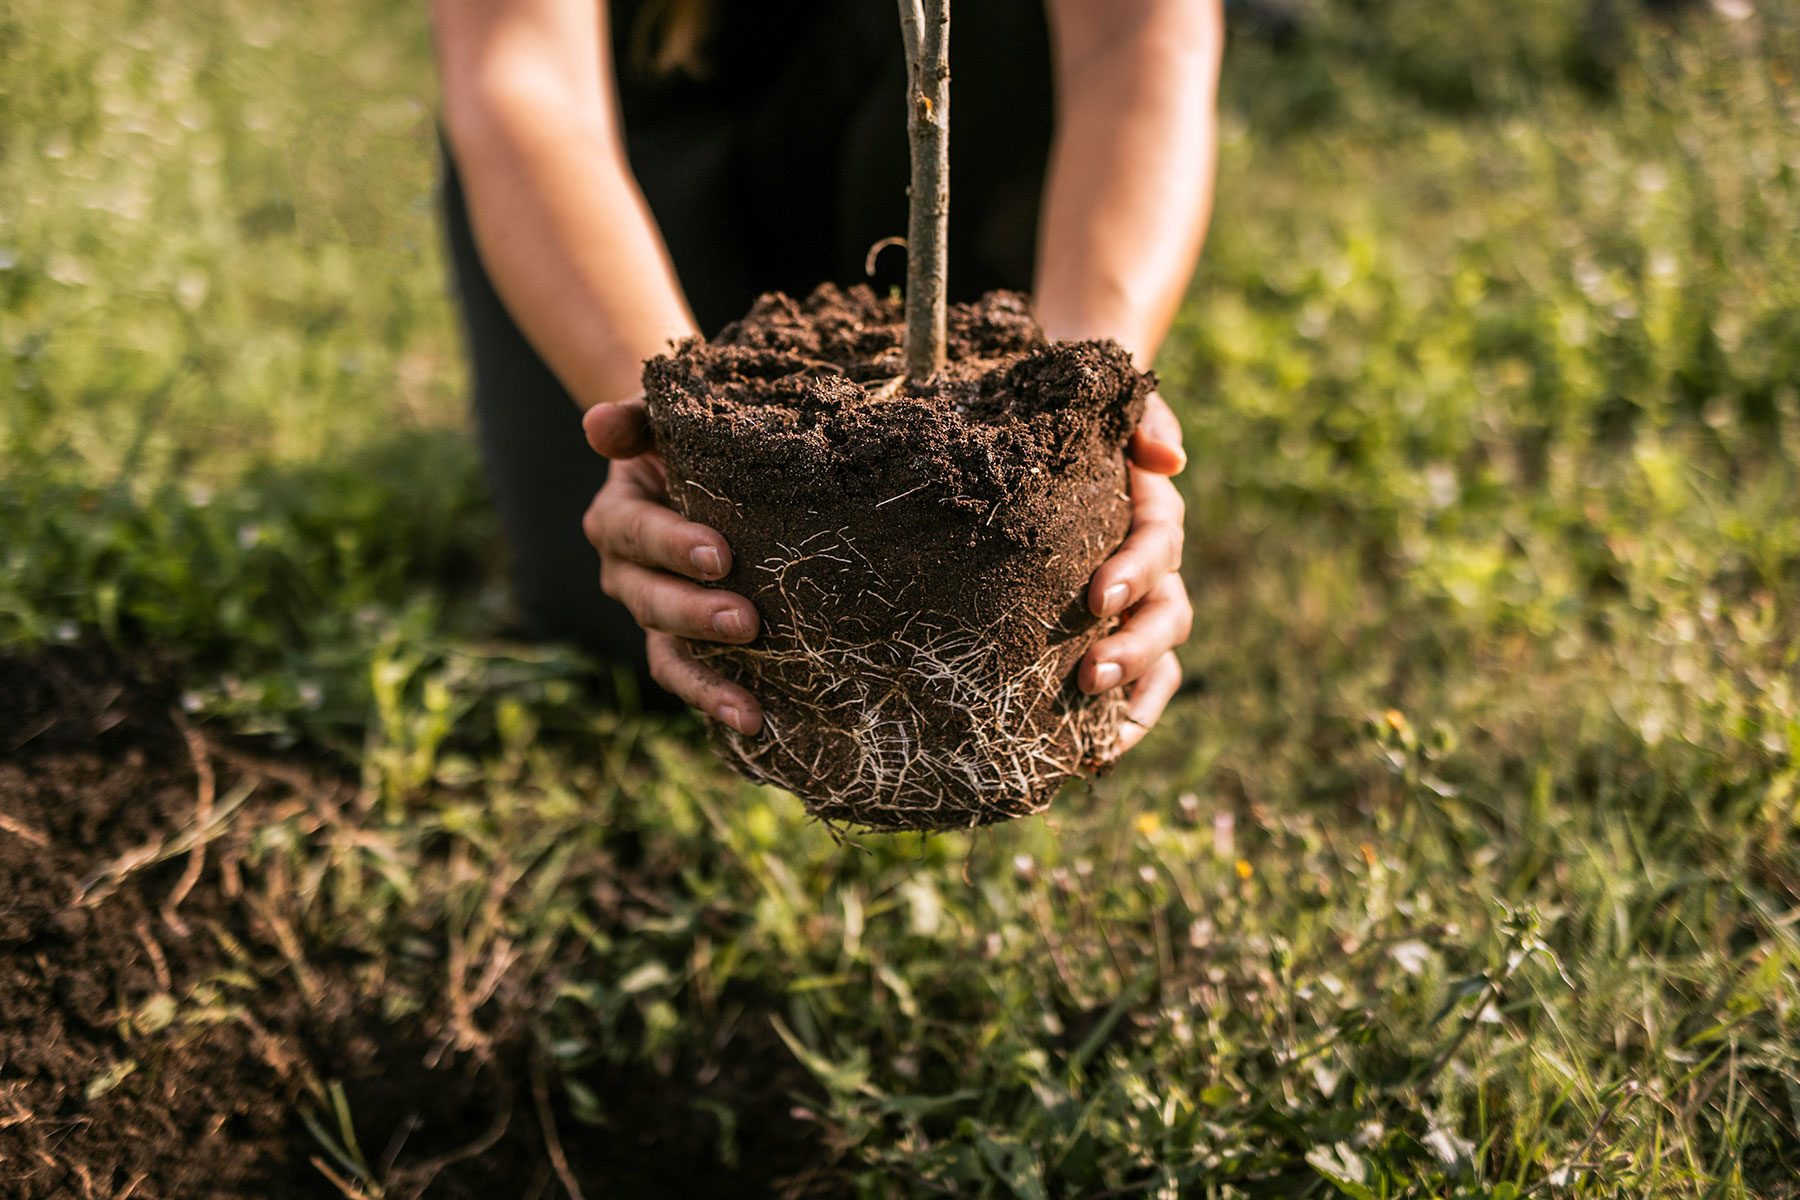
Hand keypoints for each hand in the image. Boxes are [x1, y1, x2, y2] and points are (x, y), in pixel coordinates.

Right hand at [582, 397, 764, 734]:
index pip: (637, 532)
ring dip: (705, 682)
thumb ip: (633, 419)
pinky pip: (692, 677)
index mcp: (618, 516)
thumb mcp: (662, 420)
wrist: (703, 471)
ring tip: (748, 709)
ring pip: (668, 654)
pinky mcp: (684, 642)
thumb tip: (597, 425)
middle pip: (651, 600)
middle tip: (748, 621)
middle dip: (696, 615)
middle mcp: (627, 572)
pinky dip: (717, 702)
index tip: (720, 556)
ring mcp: (654, 614)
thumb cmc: (688, 442)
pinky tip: (758, 724)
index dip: (672, 546)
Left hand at [1079, 391, 1191, 751]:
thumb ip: (1142, 418)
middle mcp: (1153, 562)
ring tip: (1094, 725)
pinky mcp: (1115, 629)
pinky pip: (1138, 682)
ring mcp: (1139, 601)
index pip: (1157, 542)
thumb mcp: (1112, 402)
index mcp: (1150, 508)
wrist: (1053, 424)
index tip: (1099, 596)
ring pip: (1159, 654)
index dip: (1135, 570)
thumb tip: (1168, 460)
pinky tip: (1092, 756)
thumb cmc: (1081, 417)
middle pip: (1166, 611)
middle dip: (1133, 647)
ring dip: (1132, 691)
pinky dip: (1123, 720)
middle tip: (1090, 675)